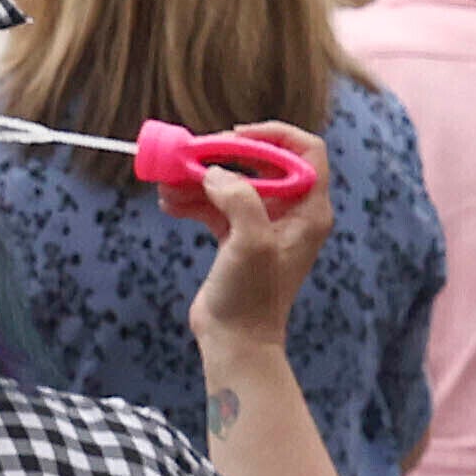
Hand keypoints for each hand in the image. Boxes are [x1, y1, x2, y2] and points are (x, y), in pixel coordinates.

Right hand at [170, 121, 340, 336]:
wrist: (235, 340)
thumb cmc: (253, 296)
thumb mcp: (251, 243)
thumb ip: (239, 199)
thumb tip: (214, 173)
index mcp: (308, 210)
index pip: (304, 152)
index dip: (272, 135)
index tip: (235, 136)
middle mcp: (290, 212)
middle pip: (260, 163)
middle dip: (223, 156)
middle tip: (190, 156)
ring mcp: (262, 224)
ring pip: (231, 183)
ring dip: (198, 179)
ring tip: (167, 184)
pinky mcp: (236, 237)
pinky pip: (214, 205)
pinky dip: (192, 200)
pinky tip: (168, 203)